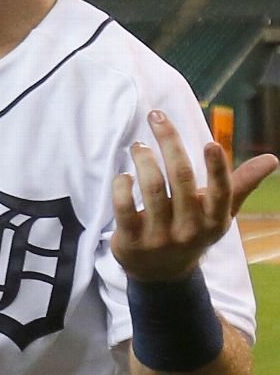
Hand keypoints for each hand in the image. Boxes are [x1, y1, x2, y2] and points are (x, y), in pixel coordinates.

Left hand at [111, 110, 278, 281]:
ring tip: (138, 145)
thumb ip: (241, 183)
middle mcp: (190, 228)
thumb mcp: (219, 212)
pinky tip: (124, 175)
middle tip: (156, 116)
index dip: (217, 168)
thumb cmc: (193, 229)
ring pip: (152, 188)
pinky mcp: (132, 240)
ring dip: (144, 159)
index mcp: (215, 219)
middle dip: (169, 142)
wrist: (160, 272)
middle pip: (180, 178)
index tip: (210, 143)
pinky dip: (122, 186)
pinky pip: (124, 207)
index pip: (220, 192)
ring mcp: (160, 236)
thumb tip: (273, 159)